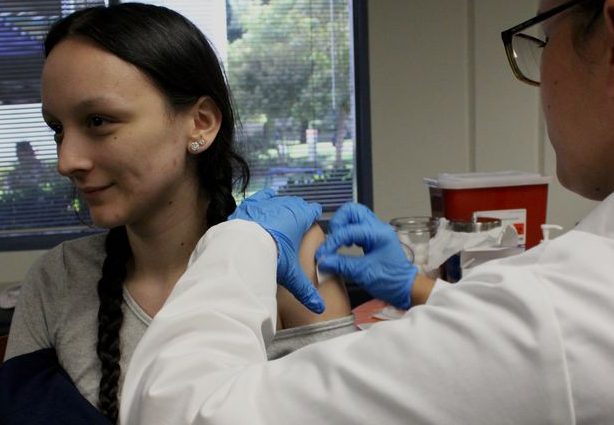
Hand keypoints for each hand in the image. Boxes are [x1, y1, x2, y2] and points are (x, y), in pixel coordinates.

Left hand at [229, 188, 324, 312]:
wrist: (241, 247)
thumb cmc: (270, 258)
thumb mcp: (291, 275)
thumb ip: (305, 290)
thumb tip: (320, 308)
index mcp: (299, 219)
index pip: (312, 210)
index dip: (314, 214)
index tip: (314, 217)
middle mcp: (284, 206)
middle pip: (297, 204)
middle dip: (299, 211)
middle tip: (299, 220)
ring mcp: (266, 204)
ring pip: (279, 199)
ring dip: (283, 206)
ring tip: (283, 214)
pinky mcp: (250, 205)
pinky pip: (261, 197)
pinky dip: (265, 198)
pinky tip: (266, 198)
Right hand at [316, 203, 416, 309]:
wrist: (406, 288)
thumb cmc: (390, 280)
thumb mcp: (364, 274)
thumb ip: (341, 265)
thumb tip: (322, 261)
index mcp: (378, 234)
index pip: (348, 230)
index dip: (332, 242)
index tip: (323, 255)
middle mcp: (377, 227)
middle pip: (352, 211)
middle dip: (337, 223)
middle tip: (332, 240)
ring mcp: (376, 230)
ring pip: (354, 216)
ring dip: (341, 226)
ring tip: (337, 243)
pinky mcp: (373, 237)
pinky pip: (356, 225)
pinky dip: (347, 232)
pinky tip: (345, 245)